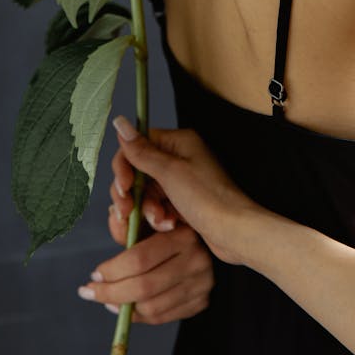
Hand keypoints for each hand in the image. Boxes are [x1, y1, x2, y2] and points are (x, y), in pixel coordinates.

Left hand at [82, 219, 214, 323]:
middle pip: (144, 287)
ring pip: (151, 307)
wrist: (204, 243)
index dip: (112, 270)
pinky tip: (127, 307)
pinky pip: (162, 317)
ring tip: (107, 300)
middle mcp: (197, 259)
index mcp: (183, 234)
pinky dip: (139, 315)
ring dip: (123, 307)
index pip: (139, 259)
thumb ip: (128, 224)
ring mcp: (202, 284)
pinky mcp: (201, 302)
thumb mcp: (149, 220)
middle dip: (110, 293)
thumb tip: (113, 215)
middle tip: (90, 292)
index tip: (94, 274)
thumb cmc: (166, 230)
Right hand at [110, 115, 255, 264]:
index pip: (137, 145)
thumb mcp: (170, 172)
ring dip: (148, 209)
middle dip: (134, 194)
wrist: (235, 233)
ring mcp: (181, 181)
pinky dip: (159, 217)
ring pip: (147, 193)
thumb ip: (140, 150)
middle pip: (139, 171)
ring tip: (161, 221)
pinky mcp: (183, 202)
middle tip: (129, 212)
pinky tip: (169, 226)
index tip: (124, 187)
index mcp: (178, 142)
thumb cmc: (208, 198)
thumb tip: (119, 122)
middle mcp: (179, 157)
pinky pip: (159, 206)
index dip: (125, 166)